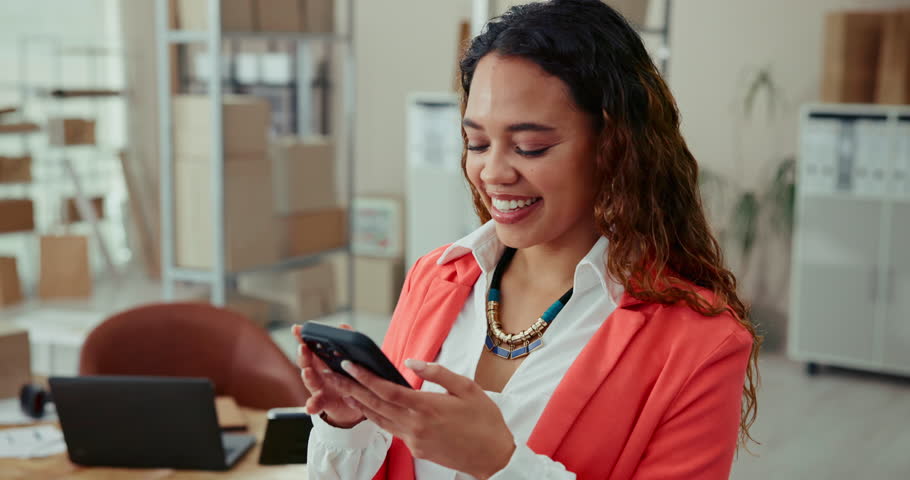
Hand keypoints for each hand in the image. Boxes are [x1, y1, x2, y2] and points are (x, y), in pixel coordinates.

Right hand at [292, 324, 364, 427]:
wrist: (356, 402)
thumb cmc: (351, 376)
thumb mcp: (351, 358)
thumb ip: (347, 341)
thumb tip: (342, 326)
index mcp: (323, 359)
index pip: (310, 344)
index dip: (301, 336)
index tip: (296, 328)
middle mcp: (317, 372)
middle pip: (306, 361)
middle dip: (304, 354)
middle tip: (303, 348)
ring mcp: (318, 387)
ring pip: (310, 381)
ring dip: (308, 376)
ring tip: (307, 372)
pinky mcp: (323, 402)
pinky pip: (316, 404)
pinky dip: (312, 405)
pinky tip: (310, 407)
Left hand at [337, 358, 515, 479]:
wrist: (493, 457)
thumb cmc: (485, 420)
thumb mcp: (467, 388)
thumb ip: (437, 372)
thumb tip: (411, 361)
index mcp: (428, 407)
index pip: (388, 390)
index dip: (365, 377)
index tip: (348, 364)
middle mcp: (416, 425)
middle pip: (375, 405)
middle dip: (351, 388)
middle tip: (331, 374)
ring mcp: (414, 439)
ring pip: (379, 419)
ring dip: (359, 403)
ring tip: (342, 388)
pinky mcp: (416, 448)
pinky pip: (390, 429)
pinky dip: (376, 416)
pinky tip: (369, 407)